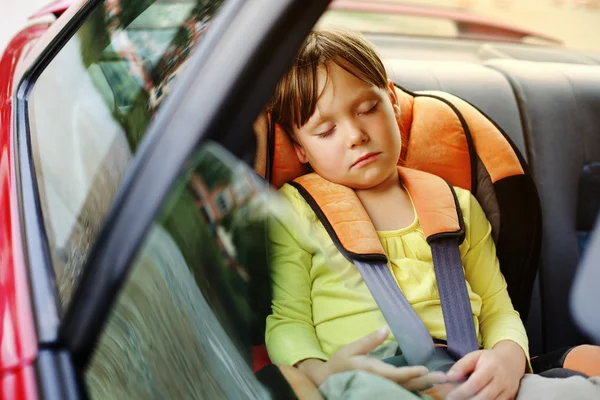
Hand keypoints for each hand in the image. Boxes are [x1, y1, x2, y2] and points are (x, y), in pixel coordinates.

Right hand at [297, 327, 446, 390]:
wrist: (327, 381)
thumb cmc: (339, 363)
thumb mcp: (351, 349)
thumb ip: (369, 341)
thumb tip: (385, 329)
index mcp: (373, 372)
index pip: (396, 375)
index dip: (411, 372)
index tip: (425, 369)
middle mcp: (380, 383)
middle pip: (406, 384)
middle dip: (426, 380)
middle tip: (444, 377)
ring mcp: (382, 388)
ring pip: (407, 390)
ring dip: (425, 385)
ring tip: (441, 381)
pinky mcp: (384, 389)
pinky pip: (403, 391)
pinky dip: (417, 388)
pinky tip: (428, 385)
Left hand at [445, 341, 525, 399]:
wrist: (512, 361)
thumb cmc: (489, 359)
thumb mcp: (474, 356)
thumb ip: (461, 366)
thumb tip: (448, 377)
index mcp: (491, 368)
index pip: (476, 383)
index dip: (462, 392)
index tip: (450, 396)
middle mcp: (501, 381)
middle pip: (484, 396)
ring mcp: (507, 391)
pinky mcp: (510, 398)